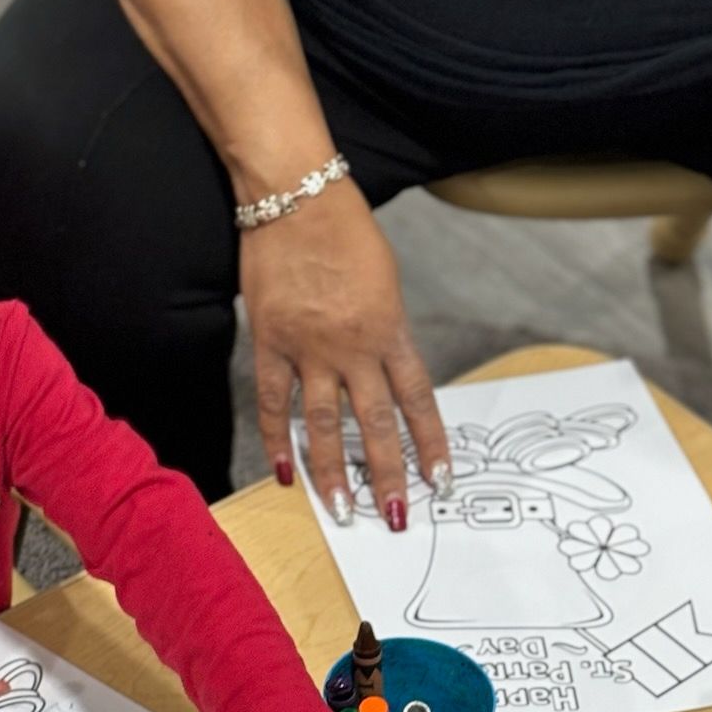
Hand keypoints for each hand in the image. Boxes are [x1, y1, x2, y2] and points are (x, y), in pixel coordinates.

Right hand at [239, 185, 451, 529]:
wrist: (296, 195)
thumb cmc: (346, 230)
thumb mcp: (386, 282)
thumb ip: (387, 332)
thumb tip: (387, 377)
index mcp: (390, 331)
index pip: (418, 401)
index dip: (430, 445)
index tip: (440, 481)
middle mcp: (354, 348)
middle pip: (375, 425)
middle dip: (387, 475)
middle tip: (396, 516)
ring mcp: (309, 349)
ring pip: (323, 426)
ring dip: (332, 473)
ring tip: (341, 511)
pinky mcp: (270, 342)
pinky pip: (273, 402)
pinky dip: (276, 439)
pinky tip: (282, 472)